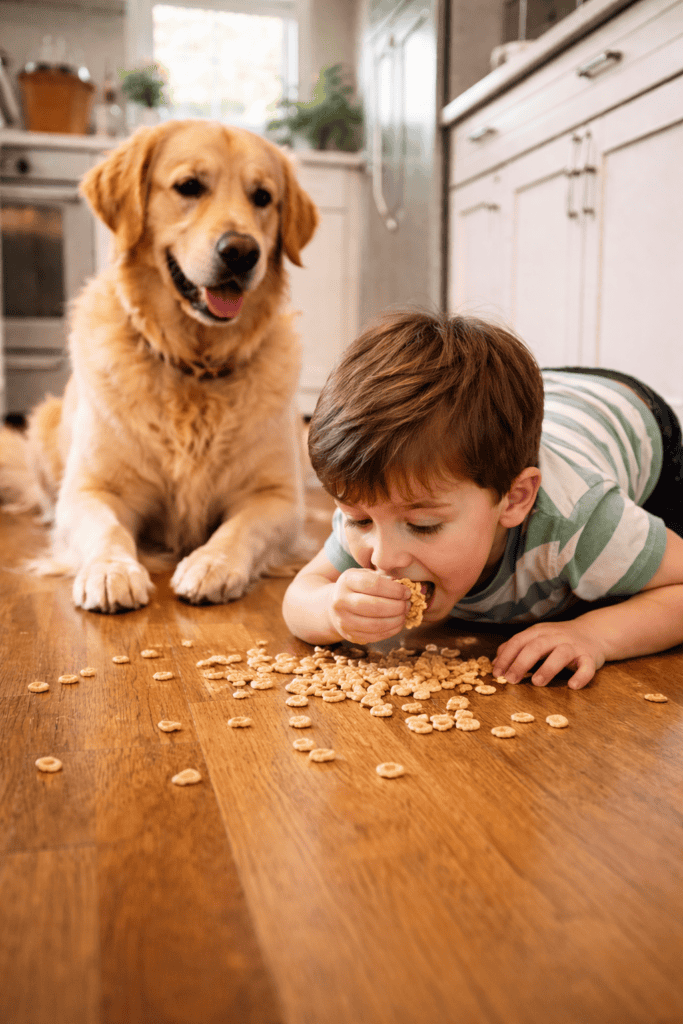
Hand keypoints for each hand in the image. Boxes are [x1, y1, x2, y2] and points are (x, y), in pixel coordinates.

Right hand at [329, 569, 408, 644]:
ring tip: (404, 614)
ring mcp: (343, 620)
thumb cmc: (357, 588)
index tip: (407, 592)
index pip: (374, 584)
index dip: (394, 589)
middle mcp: (341, 601)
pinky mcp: (349, 635)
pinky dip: (390, 631)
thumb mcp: (366, 575)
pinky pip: (374, 636)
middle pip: (374, 606)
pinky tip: (398, 624)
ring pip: (375, 624)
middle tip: (407, 604)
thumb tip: (403, 586)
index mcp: (347, 581)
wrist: (336, 606)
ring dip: (395, 620)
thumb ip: (383, 578)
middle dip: (397, 606)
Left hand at [492, 619, 607, 688]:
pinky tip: (573, 686)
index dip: (506, 657)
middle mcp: (555, 637)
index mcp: (539, 632)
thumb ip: (516, 648)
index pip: (518, 641)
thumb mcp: (536, 638)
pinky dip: (581, 676)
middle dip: (521, 663)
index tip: (496, 673)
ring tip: (537, 682)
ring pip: (561, 654)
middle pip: (536, 646)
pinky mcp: (590, 657)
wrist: (594, 633)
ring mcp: (573, 646)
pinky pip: (587, 666)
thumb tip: (494, 663)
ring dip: (548, 668)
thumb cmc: (558, 640)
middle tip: (511, 680)